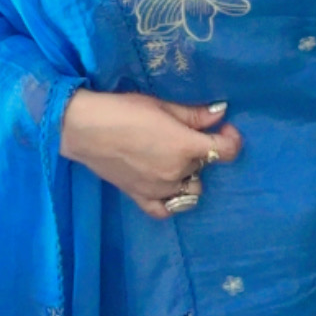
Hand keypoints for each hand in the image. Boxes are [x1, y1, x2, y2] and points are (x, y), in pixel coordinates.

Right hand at [60, 89, 241, 218]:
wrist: (84, 127)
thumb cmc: (123, 110)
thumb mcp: (163, 106)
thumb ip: (195, 114)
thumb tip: (221, 114)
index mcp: (186, 147)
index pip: (226, 150)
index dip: (231, 138)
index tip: (224, 129)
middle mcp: (177, 172)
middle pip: (204, 166)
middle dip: (200, 151)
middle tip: (182, 135)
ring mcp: (160, 189)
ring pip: (191, 188)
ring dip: (188, 174)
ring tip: (171, 158)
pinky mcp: (141, 198)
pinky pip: (167, 209)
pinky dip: (173, 200)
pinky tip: (169, 187)